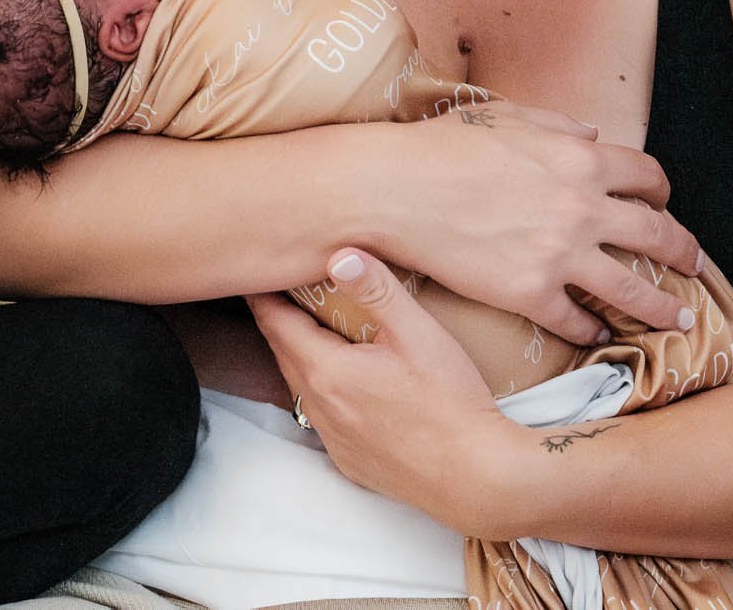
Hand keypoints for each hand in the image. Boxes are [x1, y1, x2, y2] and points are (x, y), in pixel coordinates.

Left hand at [248, 250, 529, 539]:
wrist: (477, 476)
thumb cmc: (450, 402)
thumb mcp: (417, 333)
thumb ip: (377, 290)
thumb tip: (339, 255)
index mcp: (327, 372)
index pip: (276, 323)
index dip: (262, 294)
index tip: (256, 272)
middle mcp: (320, 408)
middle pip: (284, 354)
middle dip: (279, 321)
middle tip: (280, 291)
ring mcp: (334, 440)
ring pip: (302, 387)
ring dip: (301, 356)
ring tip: (312, 329)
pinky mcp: (351, 461)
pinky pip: (323, 418)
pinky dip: (323, 392)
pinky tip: (346, 382)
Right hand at [384, 101, 702, 342]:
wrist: (397, 190)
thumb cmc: (442, 147)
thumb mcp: (506, 117)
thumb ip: (557, 125)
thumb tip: (592, 135)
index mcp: (579, 160)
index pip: (646, 176)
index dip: (661, 191)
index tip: (664, 202)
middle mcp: (583, 209)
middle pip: (658, 235)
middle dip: (685, 253)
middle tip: (696, 266)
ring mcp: (561, 256)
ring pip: (633, 290)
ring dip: (663, 307)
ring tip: (680, 320)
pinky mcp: (532, 294)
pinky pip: (577, 321)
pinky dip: (591, 332)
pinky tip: (596, 337)